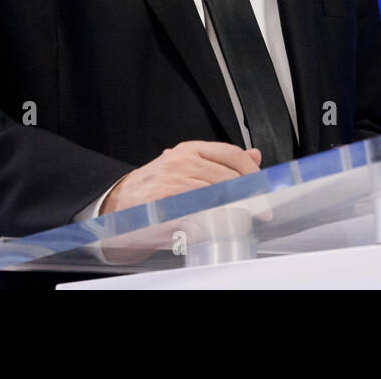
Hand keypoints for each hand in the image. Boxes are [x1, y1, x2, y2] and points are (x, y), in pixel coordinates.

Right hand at [99, 141, 261, 214]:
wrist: (116, 205)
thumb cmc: (154, 188)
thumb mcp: (187, 166)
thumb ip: (220, 162)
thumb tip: (254, 156)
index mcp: (189, 150)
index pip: (231, 155)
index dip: (252, 174)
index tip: (263, 191)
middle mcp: (182, 162)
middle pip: (228, 178)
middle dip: (248, 198)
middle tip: (258, 212)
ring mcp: (173, 184)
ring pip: (217, 197)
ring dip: (233, 212)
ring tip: (240, 222)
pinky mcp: (166, 207)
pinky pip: (199, 215)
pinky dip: (212, 223)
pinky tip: (217, 229)